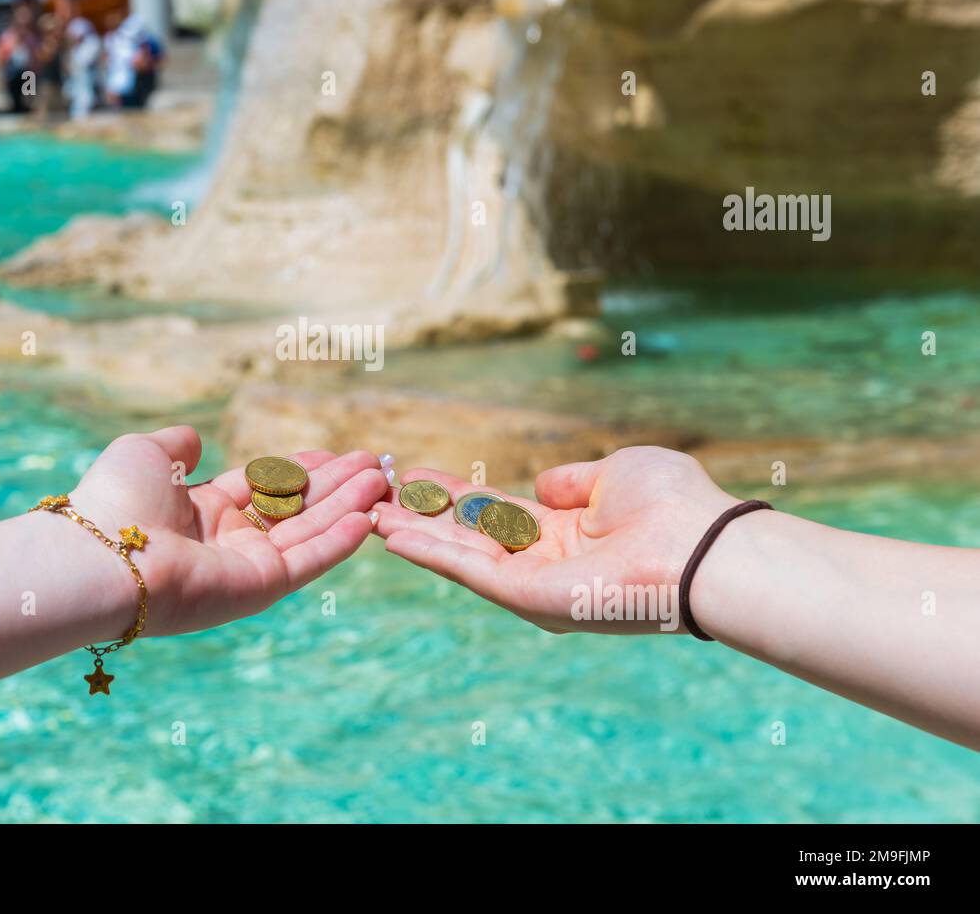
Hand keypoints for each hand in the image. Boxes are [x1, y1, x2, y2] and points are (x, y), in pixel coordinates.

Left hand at [67, 426, 387, 635]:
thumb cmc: (117, 500)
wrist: (104, 553)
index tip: (333, 453)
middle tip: (375, 465)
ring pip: (309, 531)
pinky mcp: (259, 588)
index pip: (264, 487)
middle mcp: (227, 541)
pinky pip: (307, 559)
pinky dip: (339, 540)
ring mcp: (245, 567)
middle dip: (336, 485)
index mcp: (201, 510)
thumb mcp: (147, 454)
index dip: (300, 469)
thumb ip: (177, 445)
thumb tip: (196, 440)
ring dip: (348, 505)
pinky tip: (368, 517)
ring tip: (383, 479)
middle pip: (294, 508)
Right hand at [372, 447, 737, 634]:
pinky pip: (471, 573)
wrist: (700, 546)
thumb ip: (570, 479)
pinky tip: (394, 534)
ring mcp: (535, 583)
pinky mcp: (530, 598)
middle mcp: (546, 561)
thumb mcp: (614, 472)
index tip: (417, 476)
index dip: (456, 495)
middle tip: (378, 494)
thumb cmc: (672, 503)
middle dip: (424, 515)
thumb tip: (541, 484)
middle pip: (470, 535)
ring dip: (414, 534)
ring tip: (370, 511)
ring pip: (461, 555)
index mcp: (568, 531)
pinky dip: (430, 553)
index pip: (497, 512)